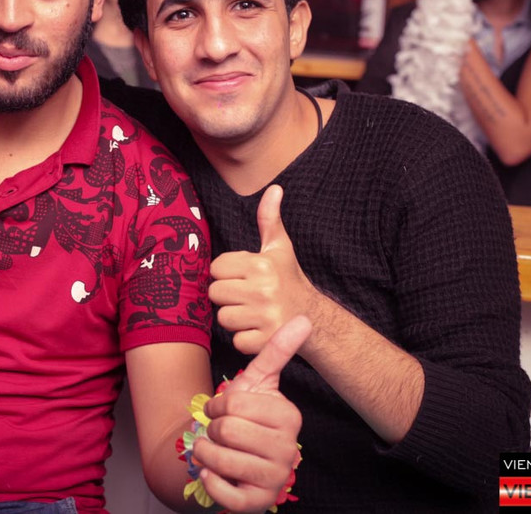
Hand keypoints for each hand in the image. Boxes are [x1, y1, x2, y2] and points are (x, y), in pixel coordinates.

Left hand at [193, 316, 311, 512]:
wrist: (231, 456)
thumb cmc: (244, 417)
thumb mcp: (257, 383)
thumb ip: (277, 351)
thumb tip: (304, 318)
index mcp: (289, 417)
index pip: (234, 403)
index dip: (217, 405)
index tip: (223, 410)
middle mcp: (288, 451)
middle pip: (225, 431)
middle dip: (210, 430)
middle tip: (218, 433)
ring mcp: (275, 479)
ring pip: (219, 460)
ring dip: (205, 453)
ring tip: (214, 450)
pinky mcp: (257, 504)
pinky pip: (222, 492)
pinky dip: (209, 481)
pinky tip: (214, 474)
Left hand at [210, 185, 318, 355]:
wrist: (315, 317)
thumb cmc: (289, 279)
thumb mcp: (280, 248)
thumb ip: (269, 219)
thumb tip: (274, 188)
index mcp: (260, 265)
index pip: (216, 268)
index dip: (226, 273)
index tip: (243, 277)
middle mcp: (263, 290)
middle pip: (215, 293)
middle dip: (227, 296)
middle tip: (246, 296)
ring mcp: (266, 317)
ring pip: (223, 318)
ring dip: (234, 318)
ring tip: (251, 312)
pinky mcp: (267, 341)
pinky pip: (236, 341)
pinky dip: (244, 339)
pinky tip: (257, 329)